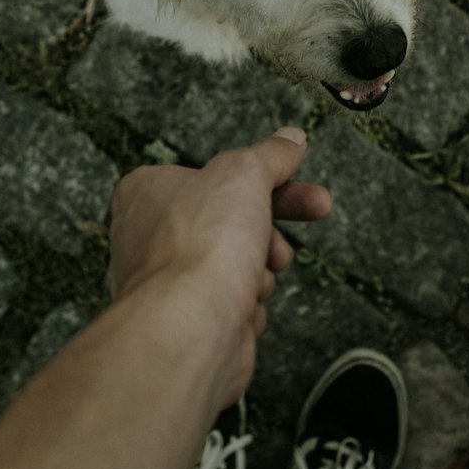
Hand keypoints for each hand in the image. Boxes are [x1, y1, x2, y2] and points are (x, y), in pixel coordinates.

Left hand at [108, 128, 330, 406]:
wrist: (190, 330)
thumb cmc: (202, 246)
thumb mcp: (245, 174)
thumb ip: (270, 154)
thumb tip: (290, 138)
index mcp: (149, 191)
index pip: (215, 174)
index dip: (263, 175)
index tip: (295, 175)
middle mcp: (150, 235)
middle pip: (232, 217)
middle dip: (272, 223)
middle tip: (319, 207)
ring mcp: (168, 282)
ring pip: (238, 262)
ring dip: (259, 267)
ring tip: (255, 276)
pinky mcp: (189, 321)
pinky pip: (234, 303)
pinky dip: (247, 305)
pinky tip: (241, 308)